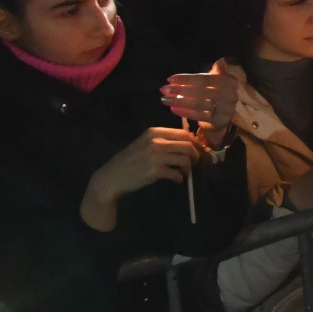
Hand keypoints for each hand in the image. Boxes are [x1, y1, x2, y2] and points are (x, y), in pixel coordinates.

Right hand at [82, 127, 201, 229]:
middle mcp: (156, 141)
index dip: (196, 142)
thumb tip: (190, 144)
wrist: (111, 177)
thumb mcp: (145, 144)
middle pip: (188, 145)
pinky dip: (179, 178)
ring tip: (184, 173)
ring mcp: (155, 156)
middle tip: (196, 163)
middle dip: (197, 155)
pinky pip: (176, 173)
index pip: (184, 133)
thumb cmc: (130, 161)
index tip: (201, 151)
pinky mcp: (155, 170)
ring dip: (189, 167)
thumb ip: (163, 141)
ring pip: (185, 159)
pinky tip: (176, 180)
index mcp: (154, 132)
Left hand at [163, 59, 237, 143]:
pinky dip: (185, 112)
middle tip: (163, 89)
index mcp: (231, 82)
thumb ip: (216, 72)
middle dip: (180, 90)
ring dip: (179, 101)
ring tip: (164, 100)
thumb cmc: (216, 95)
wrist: (222, 117)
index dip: (187, 78)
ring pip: (198, 104)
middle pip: (201, 91)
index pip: (205, 79)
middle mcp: (231, 95)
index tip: (170, 79)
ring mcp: (226, 109)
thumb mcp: (217, 81)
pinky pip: (199, 116)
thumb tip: (221, 60)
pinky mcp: (219, 121)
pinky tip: (173, 109)